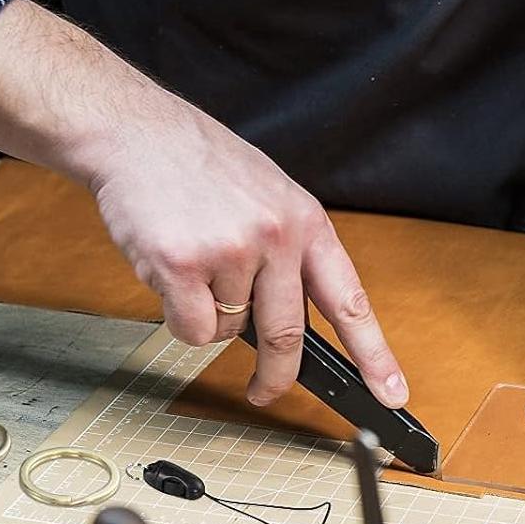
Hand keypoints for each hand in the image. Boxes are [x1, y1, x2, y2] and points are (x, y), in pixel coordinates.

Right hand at [0, 0, 406, 412]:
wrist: (132, 130)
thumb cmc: (197, 165)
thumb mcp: (267, 197)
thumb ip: (288, 256)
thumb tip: (293, 326)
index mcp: (305, 222)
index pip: (349, 302)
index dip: (374, 355)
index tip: (392, 394)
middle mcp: (275, 236)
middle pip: (288, 338)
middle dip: (276, 377)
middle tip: (263, 392)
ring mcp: (231, 250)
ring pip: (228, 332)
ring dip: (206, 315)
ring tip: (191, 262)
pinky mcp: (184, 265)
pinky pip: (192, 329)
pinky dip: (177, 316)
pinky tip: (169, 271)